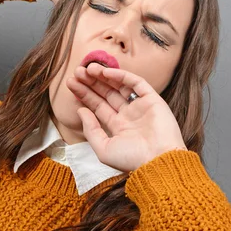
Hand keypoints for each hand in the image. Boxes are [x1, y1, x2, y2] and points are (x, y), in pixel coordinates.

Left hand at [66, 63, 187, 172]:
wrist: (158, 162)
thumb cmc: (131, 160)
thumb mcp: (103, 148)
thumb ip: (91, 130)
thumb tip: (80, 111)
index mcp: (118, 127)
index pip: (98, 106)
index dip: (85, 94)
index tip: (71, 83)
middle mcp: (129, 115)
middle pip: (106, 94)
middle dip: (91, 83)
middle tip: (76, 72)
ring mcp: (140, 106)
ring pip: (119, 86)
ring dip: (104, 76)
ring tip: (88, 68)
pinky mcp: (152, 99)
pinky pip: (136, 83)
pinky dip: (121, 76)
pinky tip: (105, 72)